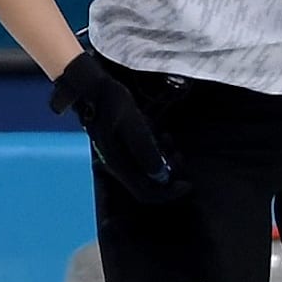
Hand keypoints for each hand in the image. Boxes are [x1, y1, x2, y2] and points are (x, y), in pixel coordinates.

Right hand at [49, 52, 186, 203]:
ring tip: (168, 140)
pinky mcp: (123, 146)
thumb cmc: (110, 101)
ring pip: (149, 169)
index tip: (187, 184)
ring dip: (164, 159)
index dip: (168, 193)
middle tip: (178, 155)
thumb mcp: (132, 123)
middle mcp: (118, 164)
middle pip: (150, 183)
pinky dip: (157, 149)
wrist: (93, 87)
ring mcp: (120, 155)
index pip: (145, 193)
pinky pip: (145, 156)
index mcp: (117, 163)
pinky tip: (160, 134)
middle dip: (169, 173)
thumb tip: (161, 176)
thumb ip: (145, 149)